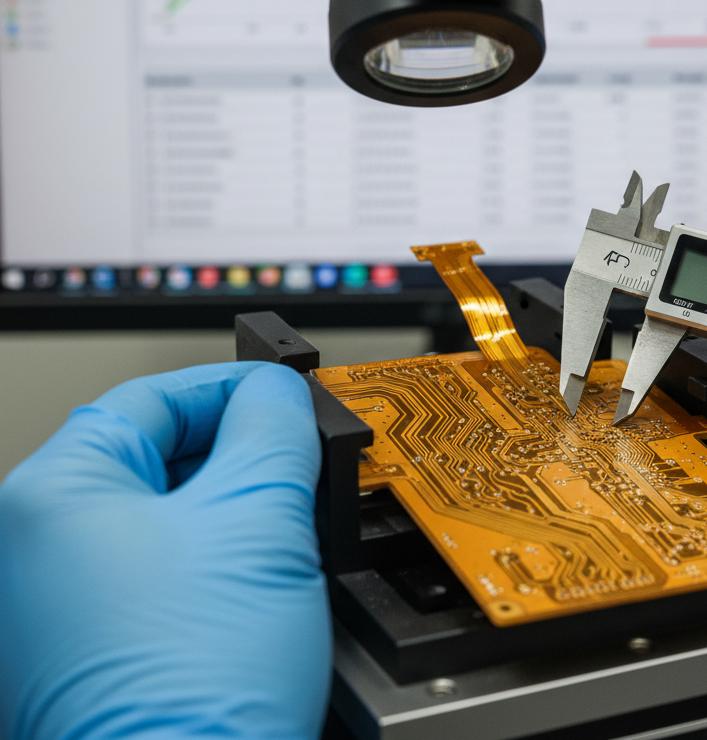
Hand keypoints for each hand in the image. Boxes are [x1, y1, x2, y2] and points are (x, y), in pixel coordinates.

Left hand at [0, 361, 330, 738]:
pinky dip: (215, 557)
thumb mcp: (259, 520)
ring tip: (292, 515)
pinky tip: (263, 572)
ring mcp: (57, 612)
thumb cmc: (190, 691)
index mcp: (48, 499)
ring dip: (234, 505)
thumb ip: (274, 427)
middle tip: (302, 452)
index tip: (285, 388)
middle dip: (238, 449)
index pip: (151, 398)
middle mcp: (33, 553)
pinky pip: (159, 574)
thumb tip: (278, 392)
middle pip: (155, 456)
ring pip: (163, 517)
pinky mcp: (89, 658)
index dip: (232, 386)